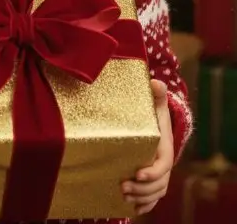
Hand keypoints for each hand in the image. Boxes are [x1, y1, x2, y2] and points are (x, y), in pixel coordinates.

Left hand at [121, 79, 173, 215]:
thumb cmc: (154, 115)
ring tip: (124, 195)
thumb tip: (155, 82)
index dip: (152, 172)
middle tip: (123, 187)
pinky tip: (133, 208)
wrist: (157, 127)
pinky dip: (145, 205)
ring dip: (142, 197)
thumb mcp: (155, 105)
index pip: (163, 165)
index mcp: (165, 149)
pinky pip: (153, 198)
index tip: (137, 173)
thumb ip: (156, 95)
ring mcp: (160, 175)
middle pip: (159, 184)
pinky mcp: (152, 181)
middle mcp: (164, 165)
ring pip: (156, 193)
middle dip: (142, 189)